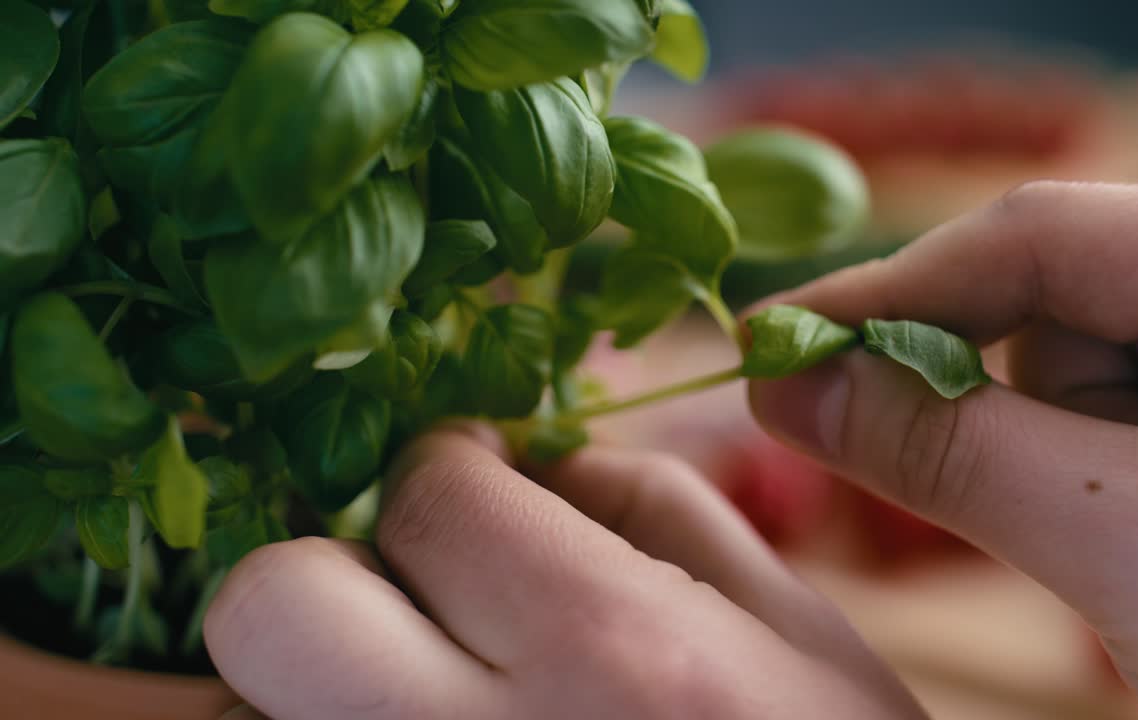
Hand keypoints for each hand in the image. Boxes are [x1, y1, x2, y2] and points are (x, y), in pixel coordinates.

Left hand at [204, 426, 923, 718]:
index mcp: (613, 654)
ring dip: (316, 670)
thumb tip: (533, 455)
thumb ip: (662, 509)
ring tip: (424, 681)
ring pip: (245, 712)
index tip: (476, 479)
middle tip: (417, 581)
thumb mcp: (801, 638)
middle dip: (335, 563)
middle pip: (271, 603)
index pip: (429, 496)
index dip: (449, 465)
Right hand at [749, 181, 1137, 718]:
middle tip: (954, 484)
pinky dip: (1093, 488)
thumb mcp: (1124, 542)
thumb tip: (787, 382)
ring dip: (1060, 466)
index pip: (1041, 234)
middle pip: (1060, 302)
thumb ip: (943, 446)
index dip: (892, 290)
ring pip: (1086, 378)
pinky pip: (1126, 428)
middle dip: (995, 402)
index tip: (777, 346)